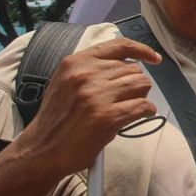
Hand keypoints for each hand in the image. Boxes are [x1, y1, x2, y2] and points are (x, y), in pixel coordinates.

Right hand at [11, 38, 161, 182]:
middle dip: (135, 84)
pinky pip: (143, 106)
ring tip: (130, 106)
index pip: (118, 45)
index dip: (141, 50)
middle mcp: (86, 75)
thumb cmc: (57, 119)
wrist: (42, 149)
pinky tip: (138, 116)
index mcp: (76, 63)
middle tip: (127, 98)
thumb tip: (125, 67)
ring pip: (141, 85)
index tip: (153, 58)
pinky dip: (147, 111)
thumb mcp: (66, 82)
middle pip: (133, 69)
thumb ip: (91, 70)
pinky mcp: (108, 117)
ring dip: (141, 97)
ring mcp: (97, 96)